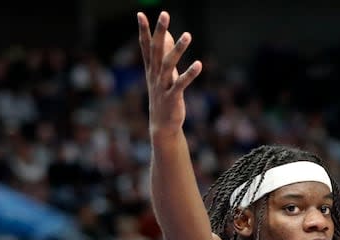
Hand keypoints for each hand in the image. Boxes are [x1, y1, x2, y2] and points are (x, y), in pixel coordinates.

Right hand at [137, 11, 201, 136]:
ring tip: (188, 34)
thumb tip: (165, 35)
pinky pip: (181, 83)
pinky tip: (199, 64)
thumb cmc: (163, 96)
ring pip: (168, 64)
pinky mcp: (172, 97)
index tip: (141, 14)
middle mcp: (155, 75)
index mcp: (151, 69)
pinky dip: (190, 74)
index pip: (145, 46)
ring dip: (177, 49)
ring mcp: (162, 86)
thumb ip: (162, 54)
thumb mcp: (161, 74)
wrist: (161, 125)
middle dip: (159, 31)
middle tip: (165, 14)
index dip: (143, 30)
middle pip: (156, 50)